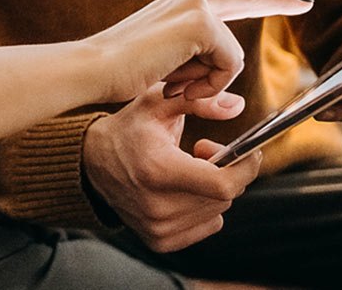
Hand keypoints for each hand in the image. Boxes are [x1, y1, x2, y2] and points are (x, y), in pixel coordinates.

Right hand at [83, 84, 263, 252]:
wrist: (92, 163)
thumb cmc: (129, 129)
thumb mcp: (158, 102)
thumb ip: (198, 100)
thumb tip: (236, 106)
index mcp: (159, 171)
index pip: (223, 184)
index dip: (246, 168)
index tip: (250, 151)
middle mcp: (158, 206)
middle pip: (224, 197)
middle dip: (226, 170)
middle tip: (204, 149)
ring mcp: (157, 228)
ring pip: (218, 211)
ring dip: (214, 189)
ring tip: (189, 168)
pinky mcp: (159, 241)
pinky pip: (207, 226)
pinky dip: (205, 207)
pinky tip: (183, 189)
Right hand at [84, 0, 312, 103]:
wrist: (92, 69)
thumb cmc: (120, 74)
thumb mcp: (168, 73)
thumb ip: (202, 78)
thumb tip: (237, 106)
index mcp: (183, 2)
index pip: (237, 2)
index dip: (271, 2)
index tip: (302, 3)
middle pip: (234, 40)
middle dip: (218, 70)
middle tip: (205, 64)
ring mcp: (197, 6)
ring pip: (231, 58)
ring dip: (205, 83)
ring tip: (169, 84)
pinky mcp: (201, 23)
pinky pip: (228, 65)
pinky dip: (207, 84)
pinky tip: (177, 84)